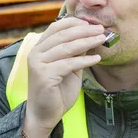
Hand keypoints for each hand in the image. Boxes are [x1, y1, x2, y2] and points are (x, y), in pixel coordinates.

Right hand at [22, 16, 105, 137]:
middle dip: (84, 30)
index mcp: (39, 48)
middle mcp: (36, 53)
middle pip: (63, 35)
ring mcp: (38, 64)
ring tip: (101, 39)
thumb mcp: (69, 67)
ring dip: (87, 42)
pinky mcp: (45, 76)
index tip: (91, 23)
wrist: (45, 114)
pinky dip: (85, 60)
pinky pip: (69, 64)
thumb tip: (90, 35)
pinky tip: (97, 58)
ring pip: (66, 47)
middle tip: (101, 29)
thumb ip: (75, 52)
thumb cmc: (57, 90)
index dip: (74, 22)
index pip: (56, 27)